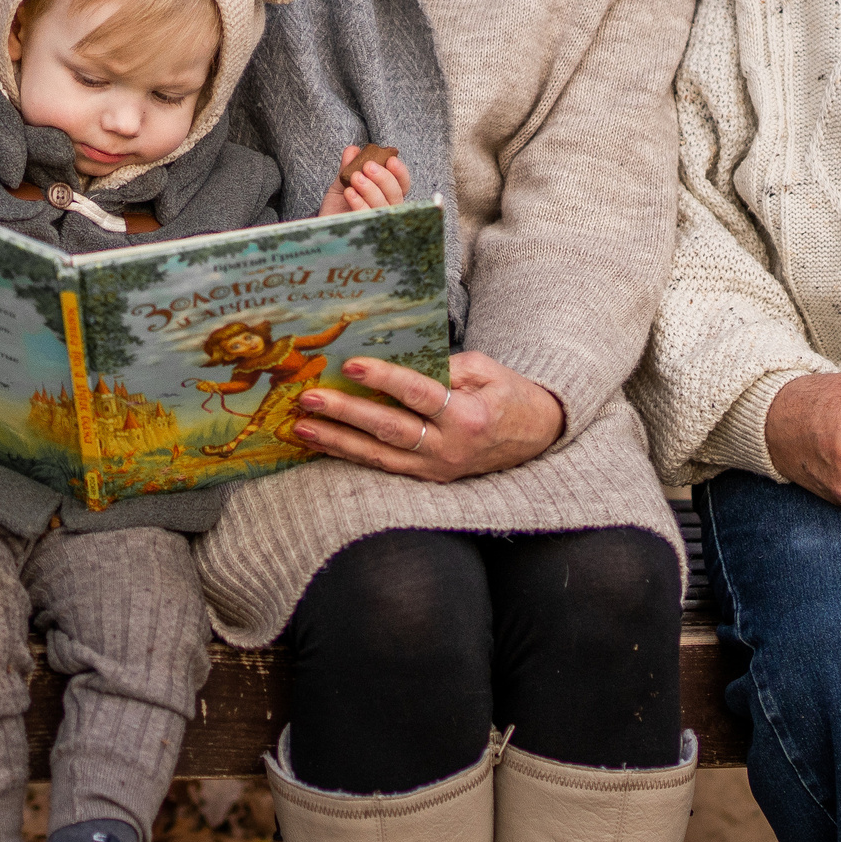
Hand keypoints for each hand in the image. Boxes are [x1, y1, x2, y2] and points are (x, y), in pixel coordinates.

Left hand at [292, 351, 563, 482]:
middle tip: (310, 399)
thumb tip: (402, 363)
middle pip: (389, 430)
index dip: (384, 380)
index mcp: (467, 416)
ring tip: (302, 427)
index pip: (418, 395)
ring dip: (337, 441)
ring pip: (379, 457)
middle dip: (346, 414)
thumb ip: (448, 367)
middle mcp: (449, 448)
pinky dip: (352, 456)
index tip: (351, 365)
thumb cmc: (510, 396)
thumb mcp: (488, 370)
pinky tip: (324, 444)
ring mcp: (437, 469)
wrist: (538, 439)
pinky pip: (385, 468)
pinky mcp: (429, 478)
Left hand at [319, 146, 411, 215]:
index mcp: (387, 194)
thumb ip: (348, 166)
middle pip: (395, 194)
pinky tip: (350, 192)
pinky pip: (366, 216)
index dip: (400, 172)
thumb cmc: (339, 203)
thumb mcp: (343, 181)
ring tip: (356, 177)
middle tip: (368, 166)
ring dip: (370, 189)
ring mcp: (377, 222)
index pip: (402, 184)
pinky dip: (359, 202)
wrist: (325, 221)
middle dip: (384, 178)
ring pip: (382, 205)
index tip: (390, 160)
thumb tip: (352, 150)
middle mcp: (387, 208)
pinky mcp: (364, 230)